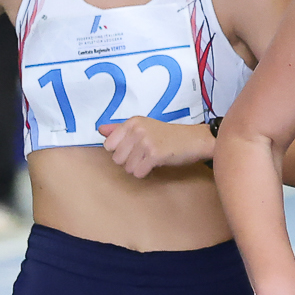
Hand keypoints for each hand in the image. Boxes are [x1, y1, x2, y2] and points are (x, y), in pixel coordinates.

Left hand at [98, 116, 214, 177]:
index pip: (108, 145)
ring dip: (139, 168)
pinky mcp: (154, 154)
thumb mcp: (143, 127)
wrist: (194, 140)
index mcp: (132, 122)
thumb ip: (120, 129)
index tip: (133, 149)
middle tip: (145, 154)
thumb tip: (100, 130)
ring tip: (151, 159)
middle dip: (130, 161)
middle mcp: (137, 130)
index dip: (120, 151)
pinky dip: (146, 172)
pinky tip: (156, 164)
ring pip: (127, 168)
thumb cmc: (168, 135)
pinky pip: (138, 173)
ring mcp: (146, 142)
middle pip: (117, 159)